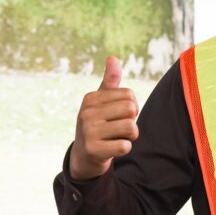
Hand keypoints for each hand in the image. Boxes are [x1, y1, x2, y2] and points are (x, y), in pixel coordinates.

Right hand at [69, 56, 138, 179]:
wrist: (83, 157)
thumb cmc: (97, 126)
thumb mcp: (100, 103)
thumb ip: (110, 82)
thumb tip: (113, 57)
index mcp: (91, 98)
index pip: (129, 95)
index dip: (131, 108)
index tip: (118, 116)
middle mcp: (87, 112)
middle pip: (131, 110)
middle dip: (132, 121)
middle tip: (118, 129)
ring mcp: (88, 131)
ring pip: (131, 128)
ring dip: (130, 137)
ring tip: (116, 138)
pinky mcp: (94, 150)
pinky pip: (125, 146)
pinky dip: (124, 149)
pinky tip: (112, 149)